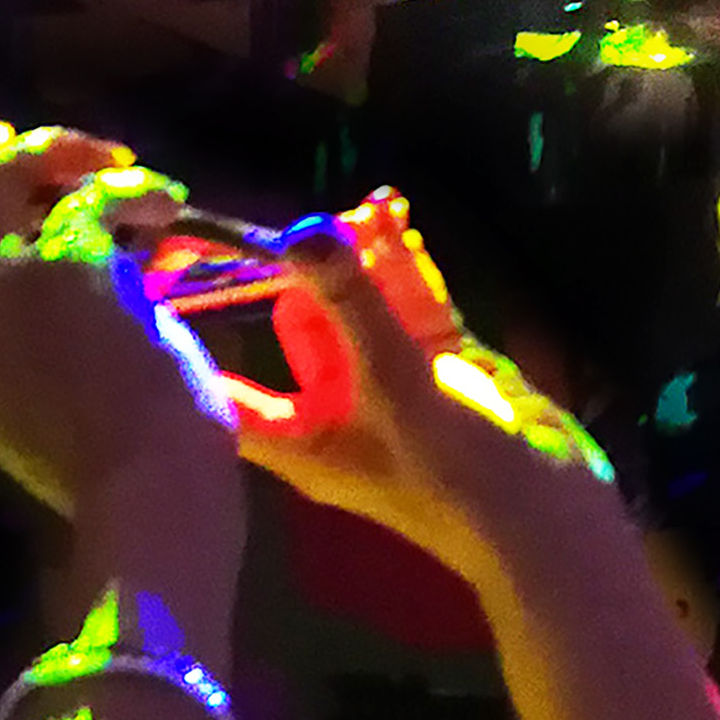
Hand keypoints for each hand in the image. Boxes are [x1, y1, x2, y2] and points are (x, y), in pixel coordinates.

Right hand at [0, 123, 238, 533]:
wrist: (149, 494)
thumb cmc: (105, 480)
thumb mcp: (17, 428)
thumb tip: (13, 286)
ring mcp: (1, 287)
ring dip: (44, 147)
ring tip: (97, 157)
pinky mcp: (67, 262)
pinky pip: (89, 190)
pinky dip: (132, 184)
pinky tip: (163, 200)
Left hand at [230, 192, 615, 579]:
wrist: (548, 516)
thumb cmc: (449, 471)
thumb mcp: (393, 382)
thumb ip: (352, 301)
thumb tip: (303, 229)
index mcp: (301, 433)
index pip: (227, 388)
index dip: (198, 339)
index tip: (172, 277)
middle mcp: (337, 403)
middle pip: (299, 324)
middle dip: (301, 268)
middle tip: (306, 215)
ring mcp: (391, 380)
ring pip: (360, 304)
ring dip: (360, 255)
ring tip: (362, 202)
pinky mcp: (441, 362)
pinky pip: (411, 301)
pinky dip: (405, 262)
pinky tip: (394, 213)